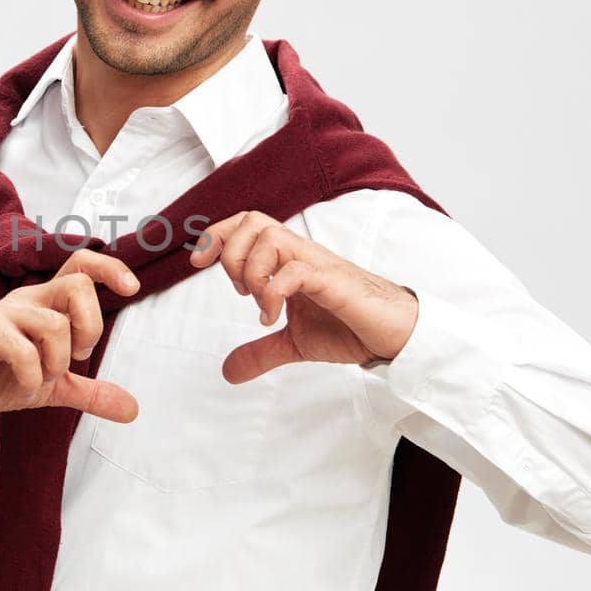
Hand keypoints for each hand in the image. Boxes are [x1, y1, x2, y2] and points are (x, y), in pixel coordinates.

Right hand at [0, 250, 141, 424]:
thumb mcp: (51, 386)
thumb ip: (90, 392)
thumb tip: (132, 409)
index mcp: (47, 304)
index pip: (82, 265)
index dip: (111, 269)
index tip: (132, 289)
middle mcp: (29, 301)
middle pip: (77, 285)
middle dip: (90, 326)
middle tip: (76, 355)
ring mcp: (6, 314)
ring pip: (55, 323)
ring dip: (57, 361)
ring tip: (42, 379)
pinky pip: (23, 349)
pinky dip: (32, 377)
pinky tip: (25, 387)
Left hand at [188, 210, 418, 383]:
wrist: (393, 337)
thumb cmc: (349, 328)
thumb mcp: (294, 343)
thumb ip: (260, 352)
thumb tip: (228, 370)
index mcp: (288, 260)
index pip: (248, 225)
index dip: (217, 234)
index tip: (198, 261)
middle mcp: (301, 254)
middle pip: (254, 220)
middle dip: (230, 252)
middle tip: (239, 290)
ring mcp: (317, 264)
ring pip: (271, 236)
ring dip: (252, 271)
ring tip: (259, 303)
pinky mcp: (333, 281)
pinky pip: (295, 269)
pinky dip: (273, 291)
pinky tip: (271, 317)